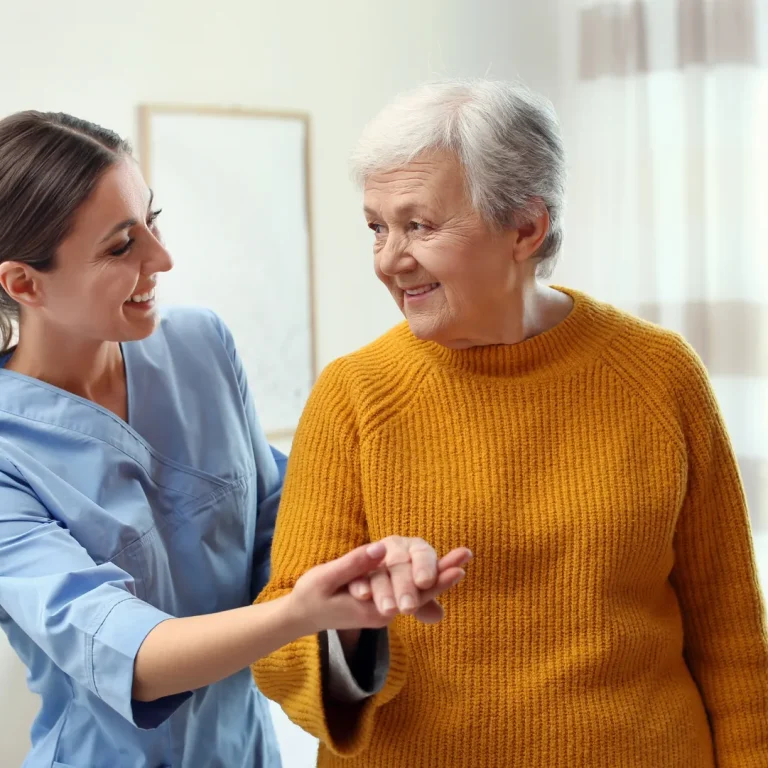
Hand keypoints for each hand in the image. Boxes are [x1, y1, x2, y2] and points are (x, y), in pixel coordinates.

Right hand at [288, 541, 467, 635]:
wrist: (301, 616)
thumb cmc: (311, 596)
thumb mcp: (327, 577)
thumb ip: (355, 564)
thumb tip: (382, 549)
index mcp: (375, 609)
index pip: (414, 594)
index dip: (437, 578)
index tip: (460, 567)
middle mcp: (385, 613)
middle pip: (420, 592)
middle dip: (444, 572)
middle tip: (467, 554)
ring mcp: (384, 609)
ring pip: (416, 591)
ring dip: (438, 573)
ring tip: (462, 557)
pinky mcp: (381, 603)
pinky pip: (407, 590)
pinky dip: (423, 577)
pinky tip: (439, 567)